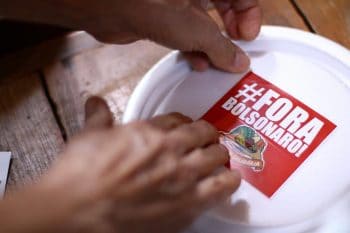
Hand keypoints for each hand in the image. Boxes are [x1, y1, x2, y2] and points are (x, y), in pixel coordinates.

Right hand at [0, 97, 239, 232]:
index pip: (180, 120)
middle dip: (209, 136)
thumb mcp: (88, 137)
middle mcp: (171, 152)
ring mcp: (181, 180)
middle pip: (204, 136)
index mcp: (150, 132)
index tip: (188, 127)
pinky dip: (228, 183)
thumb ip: (99, 117)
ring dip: (221, 157)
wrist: (76, 210)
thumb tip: (95, 103)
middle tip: (210, 140)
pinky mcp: (186, 208)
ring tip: (222, 158)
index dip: (186, 123)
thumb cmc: (80, 175)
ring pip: (216, 159)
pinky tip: (230, 181)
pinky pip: (220, 190)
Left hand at [77, 0, 260, 71]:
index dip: (249, 14)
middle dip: (231, 30)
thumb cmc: (149, 3)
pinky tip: (196, 61)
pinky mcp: (162, 16)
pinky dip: (193, 46)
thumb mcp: (197, 30)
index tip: (249, 36)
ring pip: (204, 21)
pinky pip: (185, 31)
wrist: (110, 8)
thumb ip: (222, 47)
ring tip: (217, 61)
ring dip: (211, 43)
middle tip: (236, 48)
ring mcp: (177, 2)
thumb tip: (237, 60)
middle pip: (224, 5)